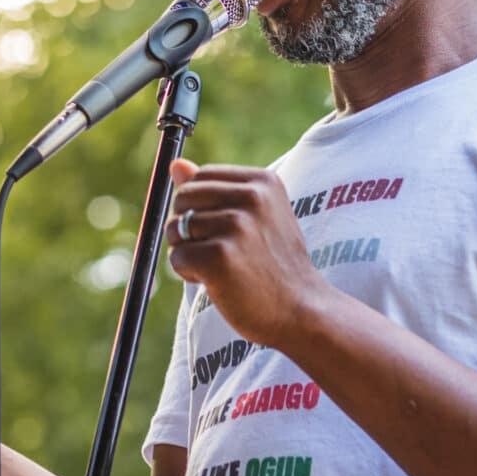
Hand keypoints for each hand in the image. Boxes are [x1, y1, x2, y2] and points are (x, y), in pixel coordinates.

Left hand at [164, 158, 324, 349]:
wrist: (301, 310)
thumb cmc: (276, 265)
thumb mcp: (256, 218)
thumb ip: (216, 190)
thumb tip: (175, 165)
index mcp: (262, 181)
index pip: (201, 177)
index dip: (199, 206)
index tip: (222, 230)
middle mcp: (251, 197)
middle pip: (183, 198)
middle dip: (186, 227)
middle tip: (216, 251)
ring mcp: (236, 227)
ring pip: (176, 228)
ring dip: (188, 252)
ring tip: (221, 268)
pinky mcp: (220, 257)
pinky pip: (177, 257)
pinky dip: (187, 273)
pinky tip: (216, 282)